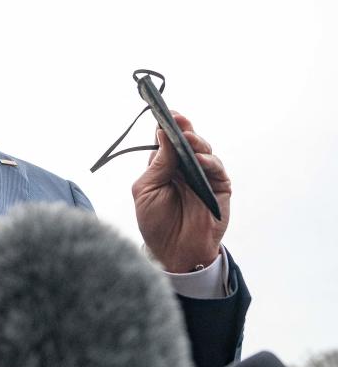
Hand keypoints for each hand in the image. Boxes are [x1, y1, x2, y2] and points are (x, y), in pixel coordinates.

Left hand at [132, 112, 230, 271]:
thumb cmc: (156, 223)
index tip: (163, 114)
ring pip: (204, 151)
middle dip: (183, 129)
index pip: (166, 141)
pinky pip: (217, 170)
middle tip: (178, 119)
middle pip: (187, 142)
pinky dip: (210, 162)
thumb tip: (162, 136)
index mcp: (164, 167)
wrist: (174, 253)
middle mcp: (185, 168)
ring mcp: (204, 177)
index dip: (166, 127)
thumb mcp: (146, 192)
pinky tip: (201, 160)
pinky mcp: (220, 188)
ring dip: (197, 143)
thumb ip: (156, 165)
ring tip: (187, 138)